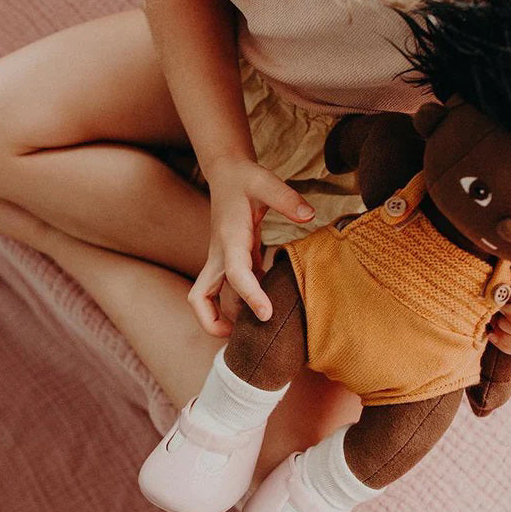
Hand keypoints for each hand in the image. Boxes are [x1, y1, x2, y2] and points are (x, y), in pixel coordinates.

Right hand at [188, 156, 313, 335]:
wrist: (227, 174)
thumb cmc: (245, 179)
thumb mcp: (266, 181)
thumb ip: (287, 198)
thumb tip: (310, 216)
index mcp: (229, 239)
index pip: (234, 274)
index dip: (249, 295)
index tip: (267, 314)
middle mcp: (219, 255)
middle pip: (201, 299)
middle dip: (213, 323)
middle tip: (244, 338)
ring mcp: (220, 261)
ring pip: (210, 299)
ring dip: (225, 318)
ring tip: (259, 330)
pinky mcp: (229, 263)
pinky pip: (227, 292)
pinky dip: (241, 303)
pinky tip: (267, 306)